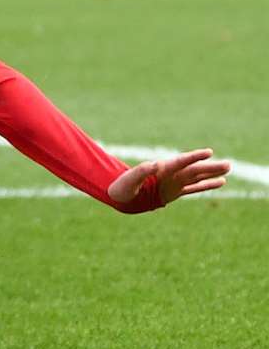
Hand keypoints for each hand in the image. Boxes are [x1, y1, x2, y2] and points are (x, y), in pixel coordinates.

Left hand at [107, 148, 228, 207]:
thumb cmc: (121, 187)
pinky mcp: (174, 192)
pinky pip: (194, 188)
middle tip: (229, 164)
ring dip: (212, 173)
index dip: (194, 157)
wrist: (119, 196)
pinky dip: (207, 185)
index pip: (181, 162)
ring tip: (228, 168)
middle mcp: (170, 174)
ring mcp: (173, 183)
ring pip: (197, 177)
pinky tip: (220, 182)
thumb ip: (140, 171)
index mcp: (160, 169)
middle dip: (210, 167)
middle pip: (194, 169)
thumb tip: (155, 164)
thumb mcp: (128, 180)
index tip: (208, 152)